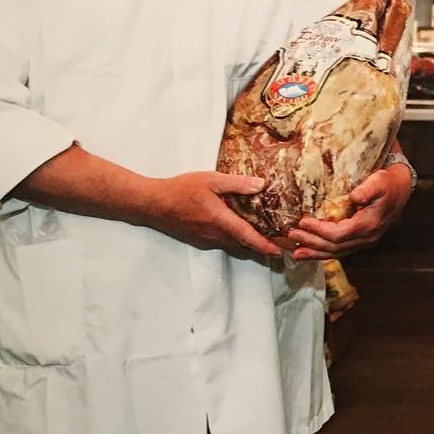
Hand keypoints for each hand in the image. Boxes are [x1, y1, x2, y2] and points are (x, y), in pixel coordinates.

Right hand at [145, 171, 280, 258]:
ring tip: (260, 238)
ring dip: (246, 244)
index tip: (279, 252)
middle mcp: (215, 235)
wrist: (153, 204)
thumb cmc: (182, 190)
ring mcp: (205, 240)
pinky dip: (232, 240)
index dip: (265, 246)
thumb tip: (262, 184)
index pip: (248, 237)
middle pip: (243, 246)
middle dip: (260, 248)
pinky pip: (220, 243)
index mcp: (221, 221)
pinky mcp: (197, 239)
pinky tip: (234, 229)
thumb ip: (238, 184)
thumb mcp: (212, 180)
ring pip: (231, 245)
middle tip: (277, 246)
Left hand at [286, 164, 413, 260]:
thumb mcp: (380, 181)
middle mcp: (367, 238)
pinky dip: (324, 252)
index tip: (302, 221)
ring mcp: (365, 242)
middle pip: (335, 247)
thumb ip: (367, 189)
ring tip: (296, 253)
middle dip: (312, 242)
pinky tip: (311, 252)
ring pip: (337, 253)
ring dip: (315, 253)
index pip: (339, 234)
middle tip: (292, 235)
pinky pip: (340, 250)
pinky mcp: (361, 240)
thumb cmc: (388, 183)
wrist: (401, 189)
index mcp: (368, 225)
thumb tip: (354, 197)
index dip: (319, 230)